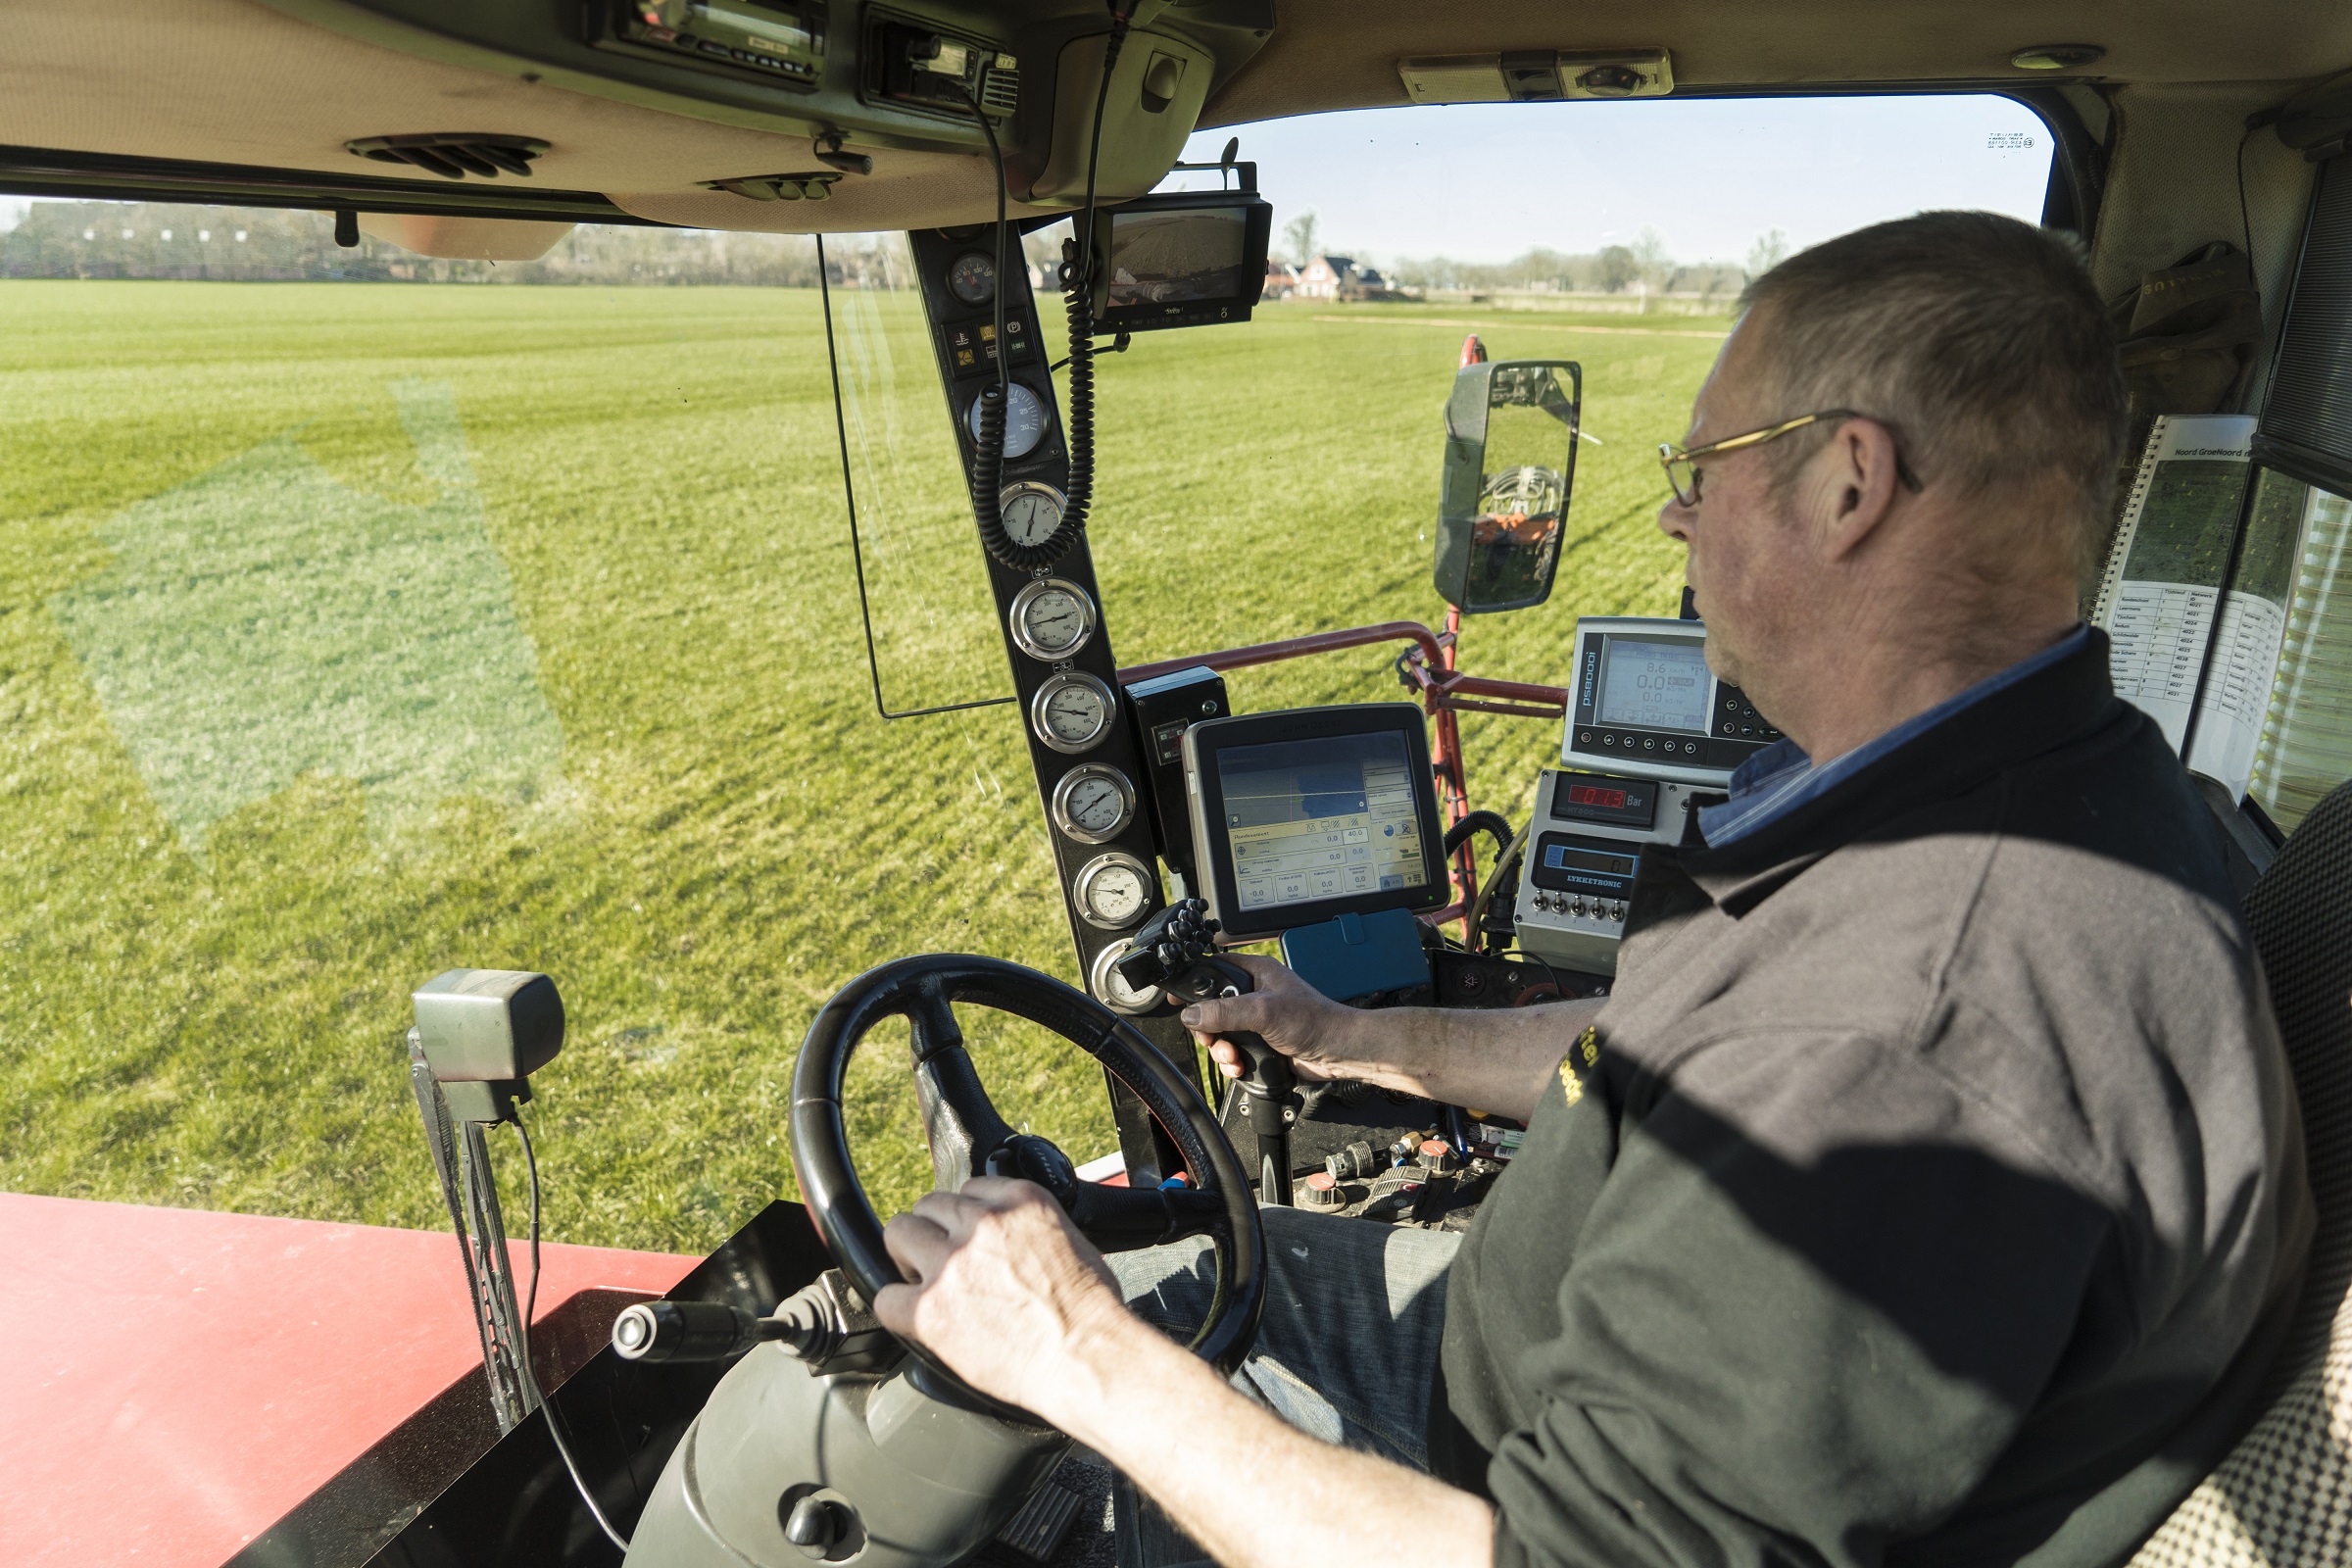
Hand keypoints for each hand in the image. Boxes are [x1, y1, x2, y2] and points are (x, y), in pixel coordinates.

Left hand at [871, 1177, 1134, 1418]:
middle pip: (929, 1205)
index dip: (965, 1217)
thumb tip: (1009, 1237)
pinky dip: (895, 1308)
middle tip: (940, 1261)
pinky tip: (914, 1318)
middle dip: (933, 1232)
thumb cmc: (1091, 1310)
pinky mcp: (930, 1309)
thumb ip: (1028, 1227)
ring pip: (899, 1233)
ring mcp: (952, 1264)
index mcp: (1021, 1202)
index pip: (970, 1188)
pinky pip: (886, 1297)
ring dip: (908, 1257)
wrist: (1086, 1358)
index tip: (966, 1236)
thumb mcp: (1072, 1240)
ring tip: (922, 1282)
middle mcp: (983, 1223)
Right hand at [1181, 954, 1358, 1083]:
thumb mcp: (1263, 1011)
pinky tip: (1241, 1066)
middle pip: (1211, 1008)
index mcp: (1255, 973)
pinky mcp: (1260, 1043)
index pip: (1214, 969)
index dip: (1194, 982)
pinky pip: (1233, 1051)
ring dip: (1221, 1050)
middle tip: (1212, 1039)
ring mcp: (1256, 1020)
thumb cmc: (1314, 1021)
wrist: (1337, 1052)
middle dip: (1208, 1029)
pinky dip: (1232, 1061)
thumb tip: (1192, 1014)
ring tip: (1233, 1057)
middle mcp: (1254, 994)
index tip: (1178, 998)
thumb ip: (1225, 1011)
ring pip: (1220, 1034)